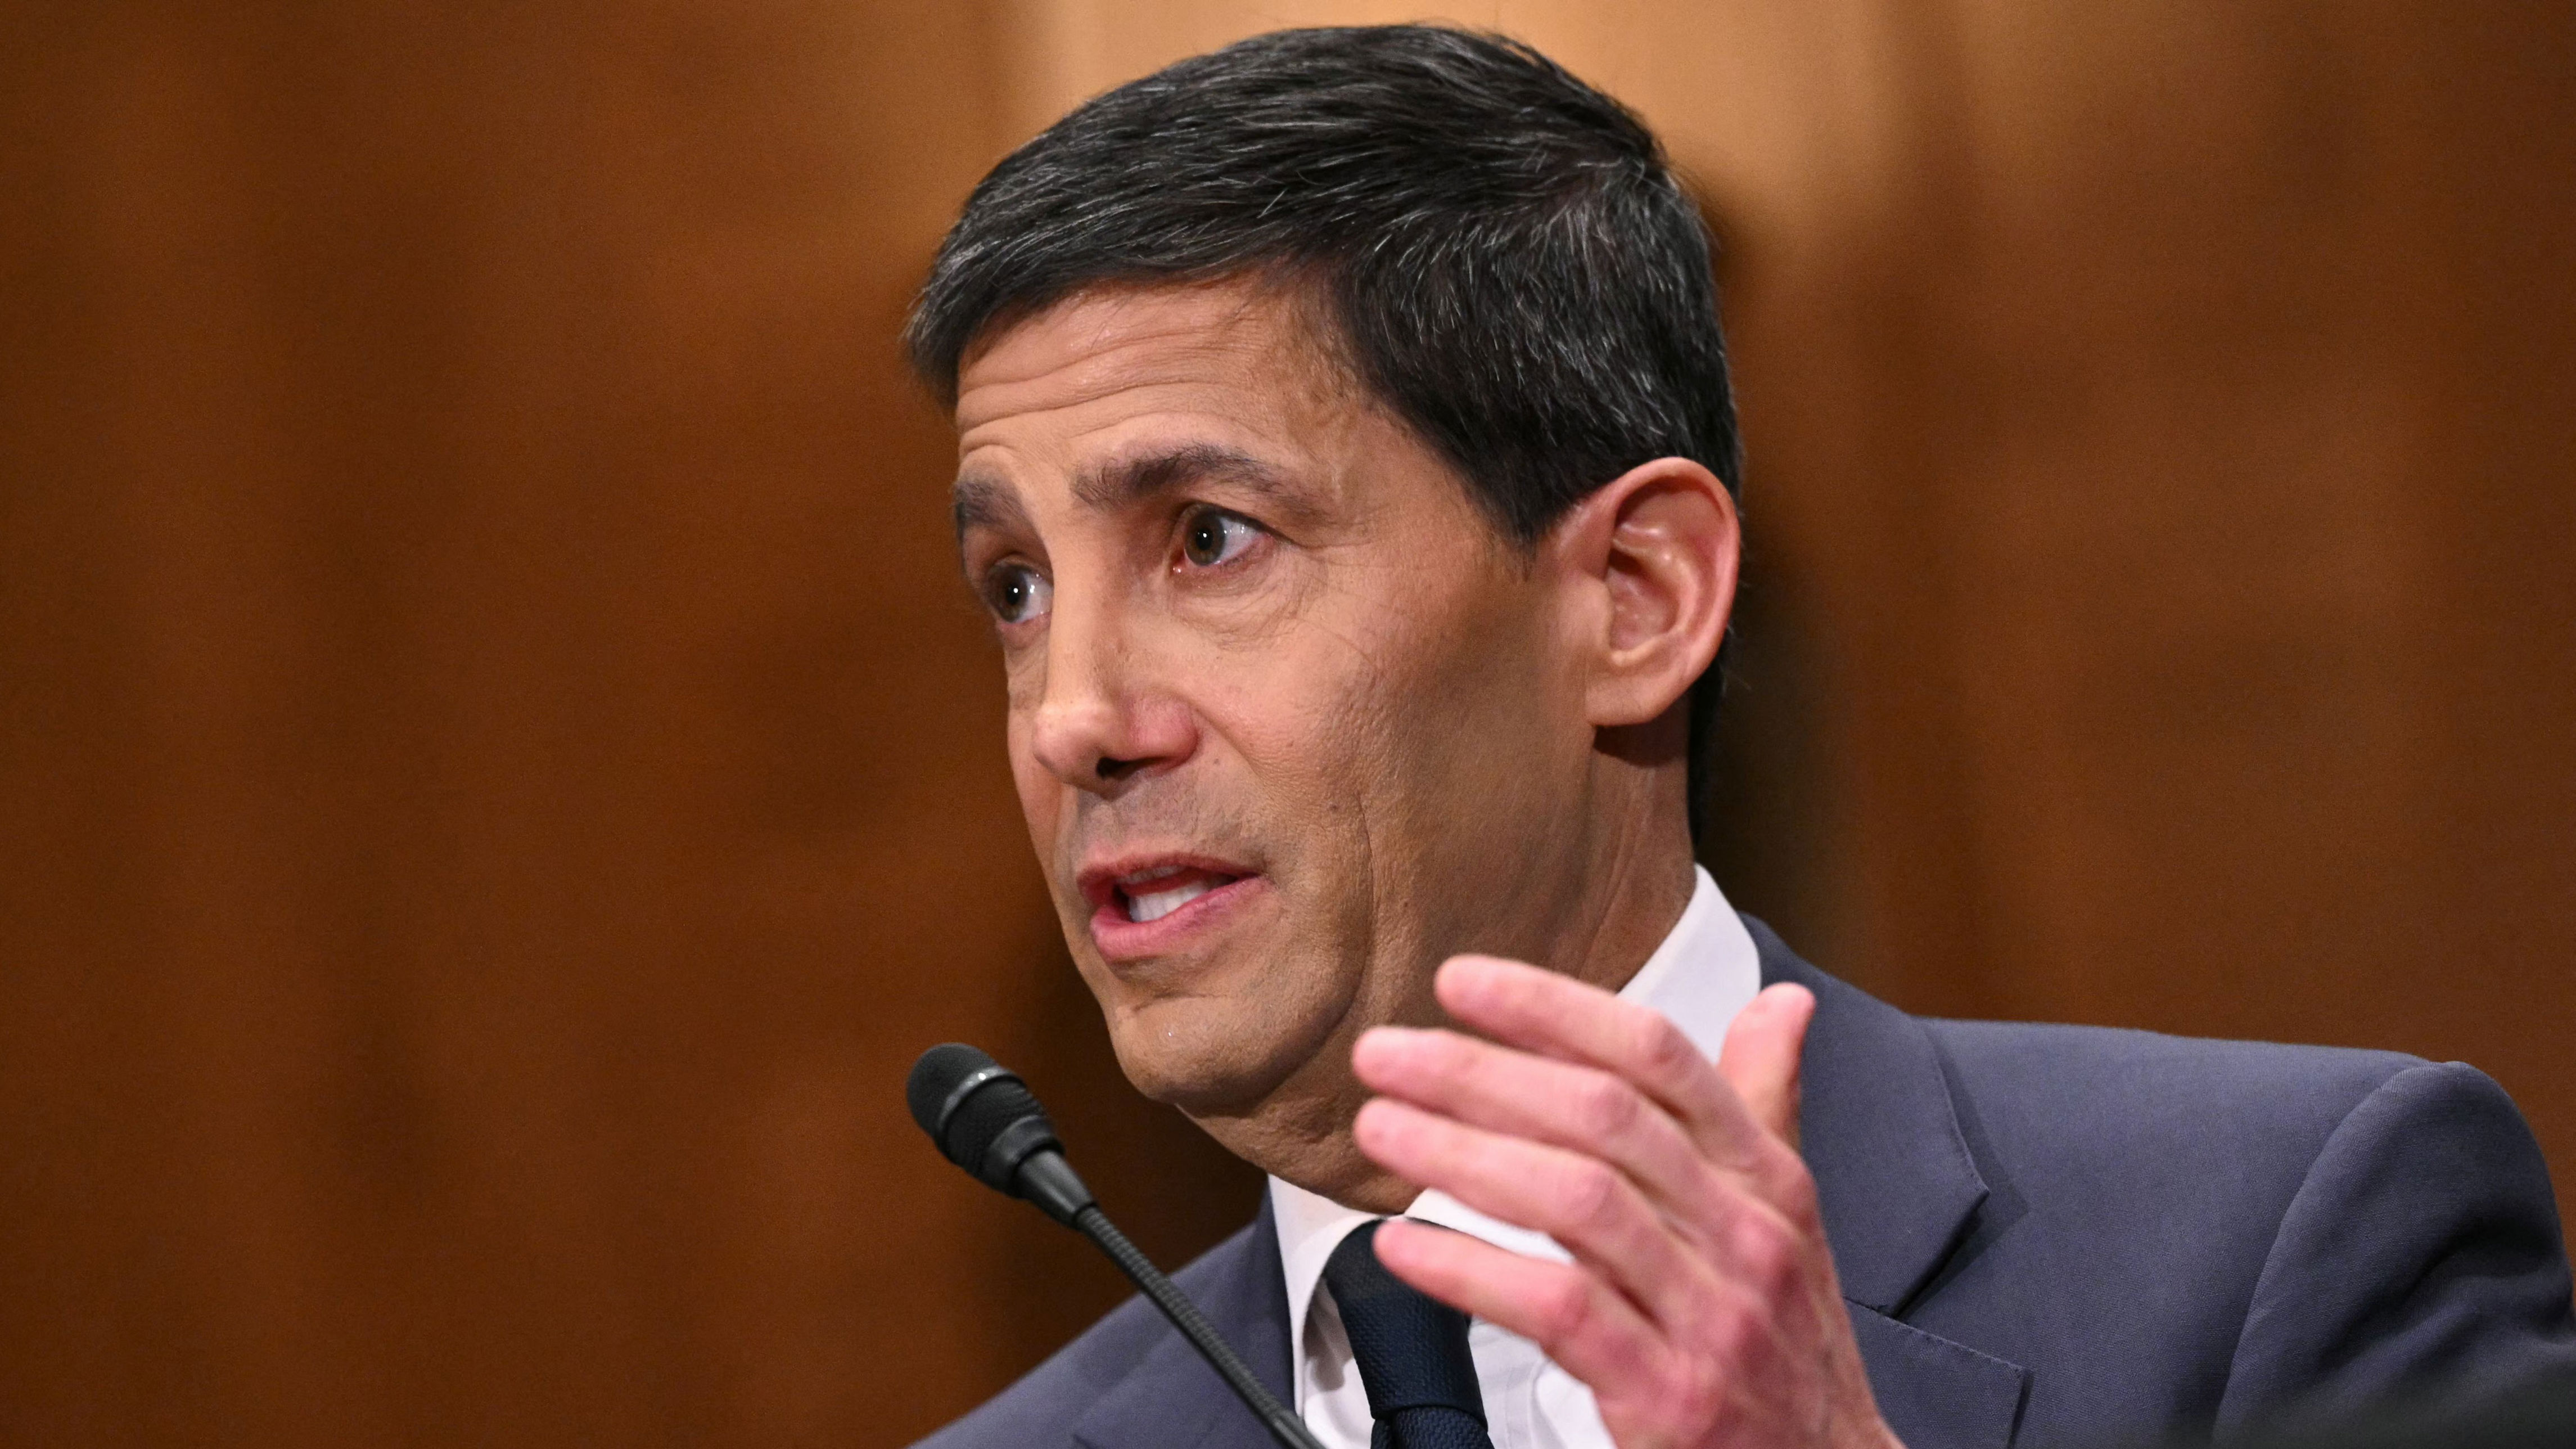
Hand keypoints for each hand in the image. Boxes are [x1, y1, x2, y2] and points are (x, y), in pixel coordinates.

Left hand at [1349, 958, 1898, 1448]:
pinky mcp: (1668, 1396)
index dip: (1555, 1009)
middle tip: (1388, 1053)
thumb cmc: (1789, 1345)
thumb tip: (1781, 1000)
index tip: (1464, 983)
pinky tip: (1406, 1246)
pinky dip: (1470, 1271)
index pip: (1658, 1058)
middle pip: (1602, 1116)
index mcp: (1766, 1178)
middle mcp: (1744, 1235)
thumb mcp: (1789, 1219)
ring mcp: (1709, 1316)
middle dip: (1480, 1071)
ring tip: (1382, 1128)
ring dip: (1461, 1154)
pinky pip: (1557, 1310)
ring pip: (1575, 1201)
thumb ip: (1765, 1104)